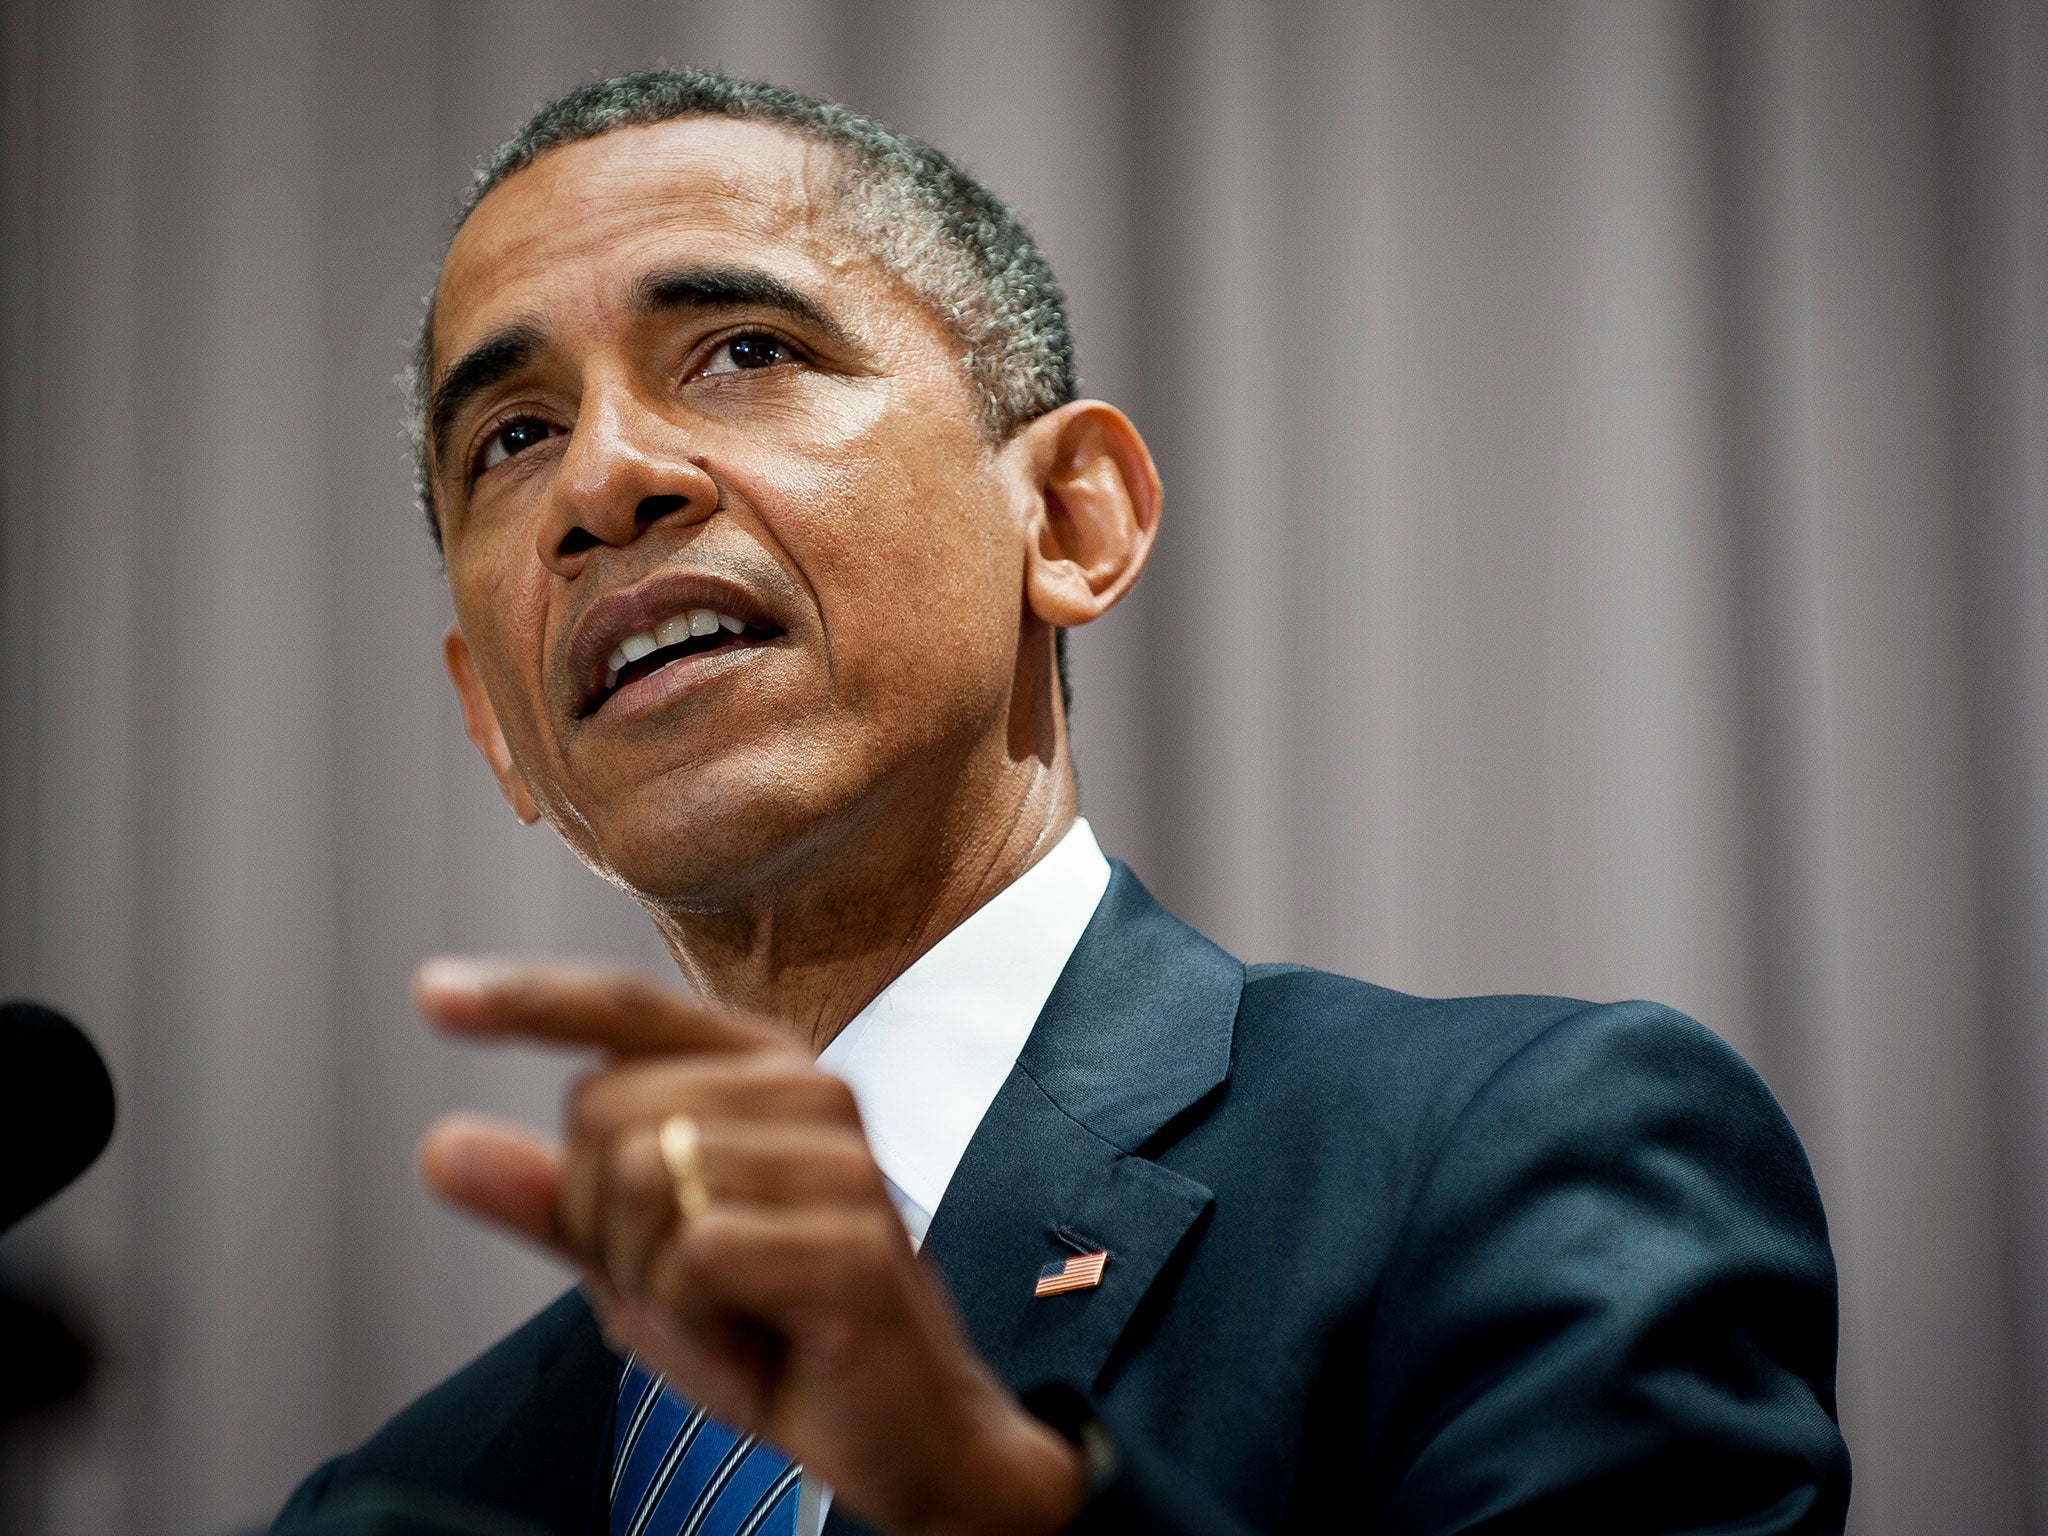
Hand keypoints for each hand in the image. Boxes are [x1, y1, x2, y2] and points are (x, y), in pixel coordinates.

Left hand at [412, 960, 1084, 1535]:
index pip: (626, 1009)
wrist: (908, 1431)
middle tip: (684, 1283)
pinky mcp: (850, 1238)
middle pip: (601, 1111)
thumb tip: (441, 1145)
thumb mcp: (642, 1264)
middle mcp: (808, 1089)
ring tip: (727, 1309)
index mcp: (762, 1072)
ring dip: (649, 1277)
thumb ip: (552, 1202)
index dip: (527, 999)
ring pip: (639, 1179)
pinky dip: (693, 1317)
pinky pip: (691, 1254)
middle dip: (600, 1222)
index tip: (432, 993)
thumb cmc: (778, 1333)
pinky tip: (754, 1334)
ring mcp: (838, 1158)